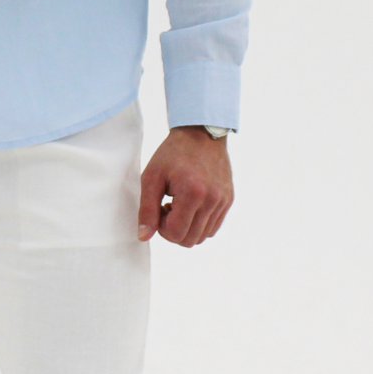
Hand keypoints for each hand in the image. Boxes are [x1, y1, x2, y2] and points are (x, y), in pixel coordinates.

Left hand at [138, 126, 233, 247]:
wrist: (200, 133)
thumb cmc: (173, 153)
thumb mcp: (151, 177)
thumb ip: (147, 209)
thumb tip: (144, 237)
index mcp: (193, 194)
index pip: (176, 234)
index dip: (162, 228)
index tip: (159, 208)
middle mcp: (212, 200)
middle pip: (190, 240)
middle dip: (173, 230)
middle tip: (167, 208)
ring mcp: (223, 201)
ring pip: (203, 236)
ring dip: (187, 227)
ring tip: (179, 205)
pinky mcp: (228, 200)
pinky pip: (213, 226)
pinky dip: (199, 223)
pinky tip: (191, 204)